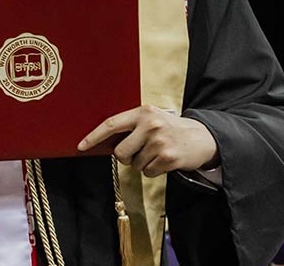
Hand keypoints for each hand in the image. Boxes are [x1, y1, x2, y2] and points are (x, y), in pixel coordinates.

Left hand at [78, 105, 217, 176]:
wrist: (202, 137)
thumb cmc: (170, 129)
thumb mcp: (152, 119)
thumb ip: (131, 126)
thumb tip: (103, 142)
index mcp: (143, 112)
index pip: (111, 124)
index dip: (94, 137)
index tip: (81, 146)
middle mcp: (151, 124)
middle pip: (120, 152)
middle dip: (126, 157)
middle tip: (139, 151)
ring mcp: (160, 141)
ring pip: (134, 165)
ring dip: (143, 164)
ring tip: (157, 153)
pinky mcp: (168, 158)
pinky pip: (148, 173)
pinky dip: (153, 170)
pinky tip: (164, 160)